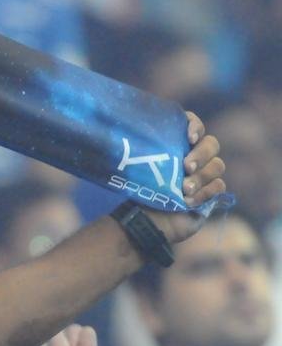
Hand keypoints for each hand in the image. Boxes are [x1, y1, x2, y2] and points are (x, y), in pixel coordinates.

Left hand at [147, 111, 224, 243]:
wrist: (146, 221)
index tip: (188, 137)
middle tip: (186, 167)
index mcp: (177, 144)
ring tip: (183, 189)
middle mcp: (193, 156)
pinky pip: (219, 186)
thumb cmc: (140, 193)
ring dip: (201, 177)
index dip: (195, 126)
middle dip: (201, 154)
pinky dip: (205, 193)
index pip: (193, 124)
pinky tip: (188, 201)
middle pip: (212, 144)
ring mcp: (204, 174)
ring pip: (217, 166)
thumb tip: (127, 126)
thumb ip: (140, 150)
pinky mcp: (211, 193)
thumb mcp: (137, 169)